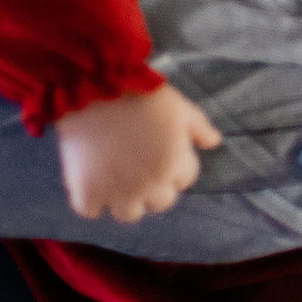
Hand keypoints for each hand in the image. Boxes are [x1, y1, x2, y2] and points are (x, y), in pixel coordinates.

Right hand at [55, 84, 220, 221]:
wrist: (97, 87)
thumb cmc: (143, 94)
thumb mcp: (181, 108)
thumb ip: (200, 128)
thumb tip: (215, 142)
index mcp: (174, 165)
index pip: (185, 180)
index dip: (176, 165)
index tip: (162, 152)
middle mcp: (150, 184)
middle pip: (161, 202)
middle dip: (155, 186)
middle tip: (139, 165)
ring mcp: (117, 191)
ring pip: (129, 213)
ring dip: (126, 200)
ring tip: (117, 179)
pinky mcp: (86, 191)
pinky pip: (90, 210)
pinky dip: (90, 200)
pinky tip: (91, 181)